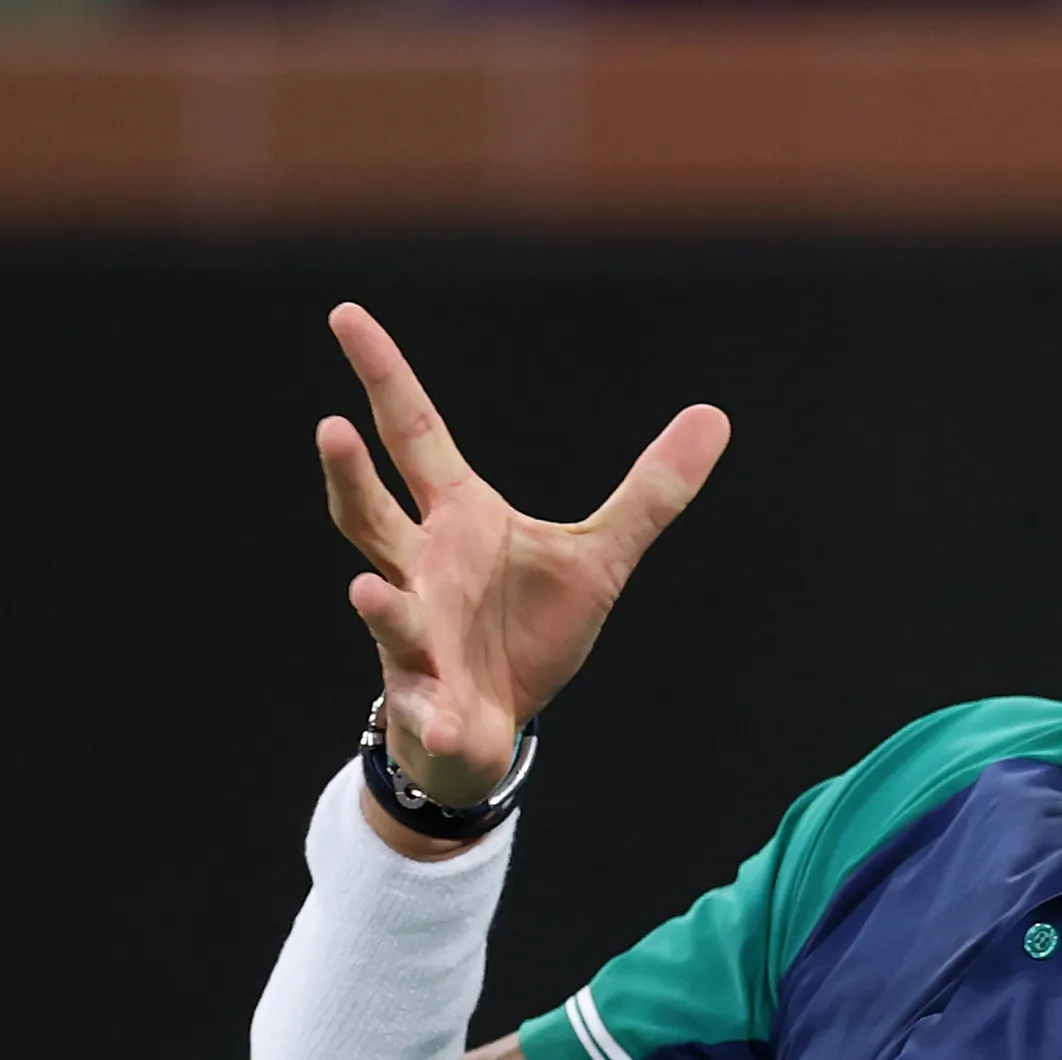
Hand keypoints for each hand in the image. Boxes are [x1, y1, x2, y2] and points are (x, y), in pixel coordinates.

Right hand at [318, 302, 730, 810]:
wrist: (491, 725)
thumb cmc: (527, 631)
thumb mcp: (598, 557)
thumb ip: (650, 494)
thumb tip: (714, 417)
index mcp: (456, 516)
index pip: (412, 433)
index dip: (383, 376)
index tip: (345, 314)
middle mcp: (421, 566)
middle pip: (371, 514)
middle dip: (350, 477)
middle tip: (330, 428)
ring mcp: (416, 634)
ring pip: (385, 607)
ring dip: (376, 603)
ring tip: (364, 590)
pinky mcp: (430, 701)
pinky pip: (428, 707)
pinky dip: (434, 715)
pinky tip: (443, 723)